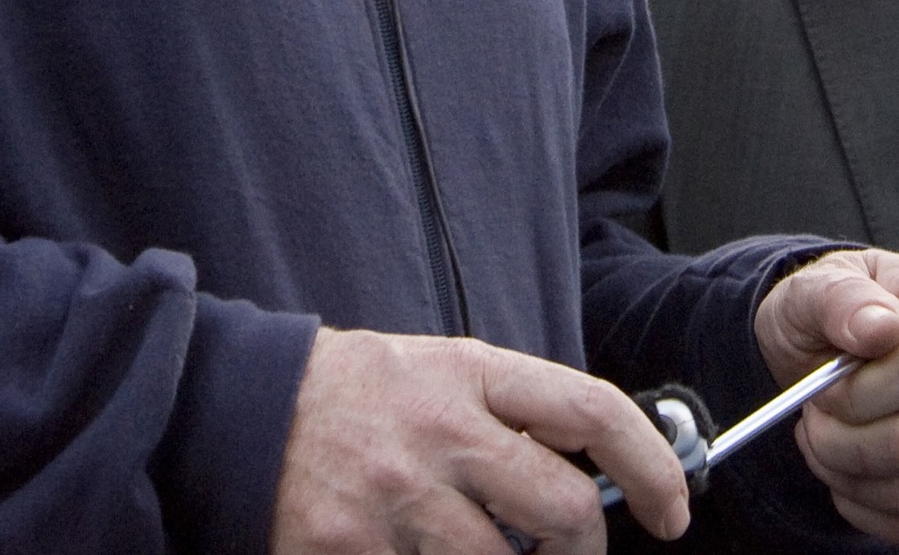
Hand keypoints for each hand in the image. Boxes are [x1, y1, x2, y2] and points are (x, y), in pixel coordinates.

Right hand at [269, 326, 689, 553]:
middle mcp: (438, 429)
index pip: (590, 408)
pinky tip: (411, 551)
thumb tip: (592, 483)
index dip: (653, 465)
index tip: (671, 510)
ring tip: (463, 545)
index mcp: (464, 371)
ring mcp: (397, 496)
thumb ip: (504, 418)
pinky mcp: (355, 550)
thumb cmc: (351, 395)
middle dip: (583, 551)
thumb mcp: (432, 374)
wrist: (237, 407)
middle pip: (565, 510)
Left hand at [754, 248, 898, 543]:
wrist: (819, 350)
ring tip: (819, 433)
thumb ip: (843, 299)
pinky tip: (840, 462)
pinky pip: (898, 521)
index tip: (822, 389)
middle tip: (812, 414)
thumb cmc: (822, 315)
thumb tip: (879, 327)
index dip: (859, 395)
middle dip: (843, 437)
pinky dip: (856, 498)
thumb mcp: (816, 289)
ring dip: (844, 469)